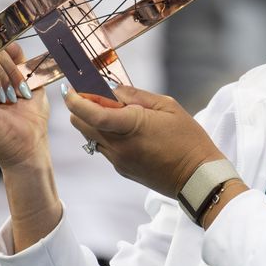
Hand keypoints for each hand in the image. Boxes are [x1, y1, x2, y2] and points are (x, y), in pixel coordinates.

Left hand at [63, 84, 225, 197]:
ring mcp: (118, 161)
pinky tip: (127, 130)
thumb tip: (112, 88)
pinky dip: (106, 135)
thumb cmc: (188, 139)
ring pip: (90, 136)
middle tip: (97, 95)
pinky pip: (103, 148)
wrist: (196, 177)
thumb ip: (136, 95)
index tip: (69, 89)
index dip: (75, 100)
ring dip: (94, 121)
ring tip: (118, 112)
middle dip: (82, 108)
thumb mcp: (168, 107)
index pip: (92, 113)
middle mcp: (118, 147)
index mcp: (131, 127)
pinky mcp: (121, 169)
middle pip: (81, 124)